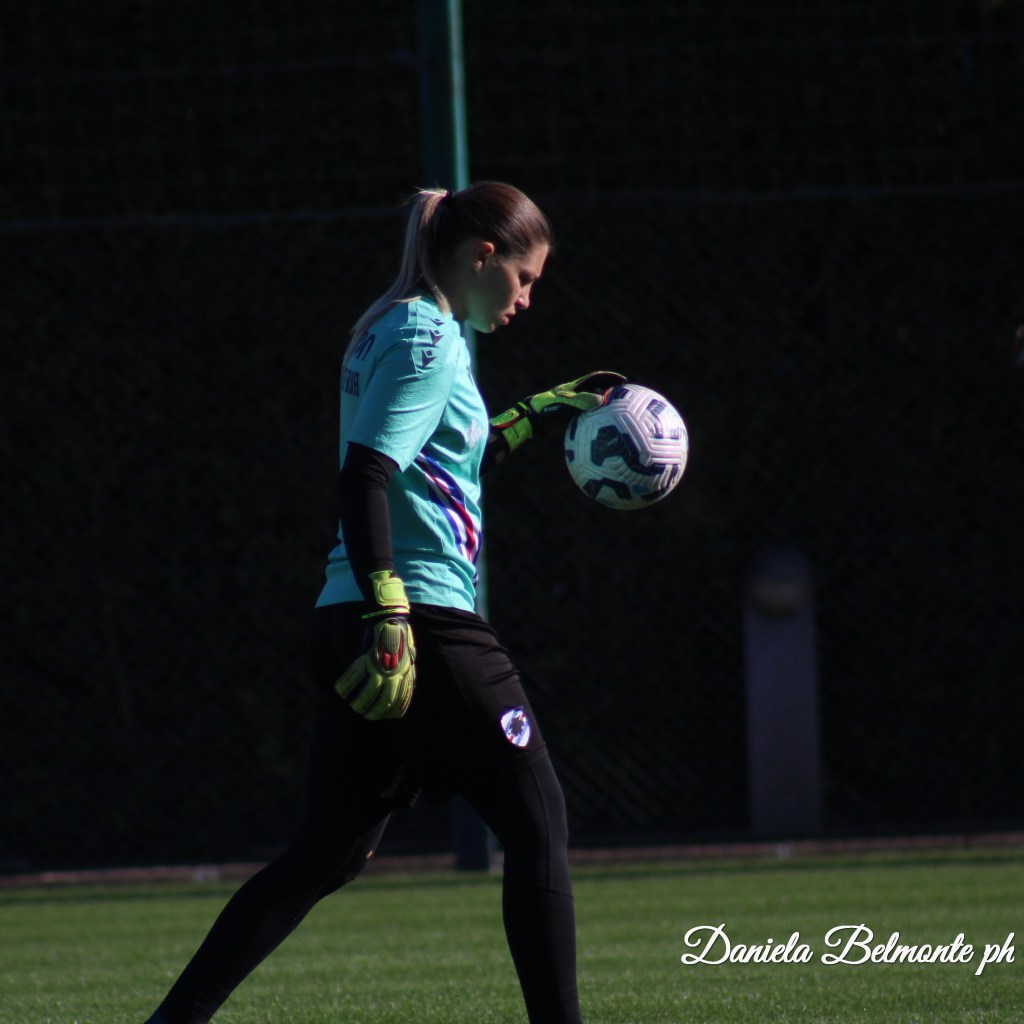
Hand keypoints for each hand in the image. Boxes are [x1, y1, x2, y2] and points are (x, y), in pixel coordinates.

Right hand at [334, 571, 415, 719]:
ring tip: (352, 707)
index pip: (402, 701)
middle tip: (365, 715)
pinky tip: (340, 691)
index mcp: (405, 673)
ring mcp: (380, 666)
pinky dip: (345, 686)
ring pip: (367, 694)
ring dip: (358, 704)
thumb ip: (404, 668)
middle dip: (374, 713)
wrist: (391, 615)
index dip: (392, 713)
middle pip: (384, 702)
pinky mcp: (366, 658)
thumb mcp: (408, 653)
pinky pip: (353, 677)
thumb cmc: (399, 633)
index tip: (385, 717)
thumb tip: (403, 680)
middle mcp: (394, 673)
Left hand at [489, 371, 626, 453]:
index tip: (624, 381)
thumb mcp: (564, 403)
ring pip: (590, 404)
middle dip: (609, 392)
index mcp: (573, 387)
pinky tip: (602, 428)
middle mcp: (573, 394)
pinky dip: (594, 419)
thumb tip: (603, 400)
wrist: (529, 418)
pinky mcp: (566, 416)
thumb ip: (582, 401)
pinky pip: (585, 416)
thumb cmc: (545, 408)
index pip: (596, 379)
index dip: (610, 379)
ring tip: (617, 413)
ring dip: (602, 406)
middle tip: (624, 397)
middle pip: (595, 390)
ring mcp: (570, 405)